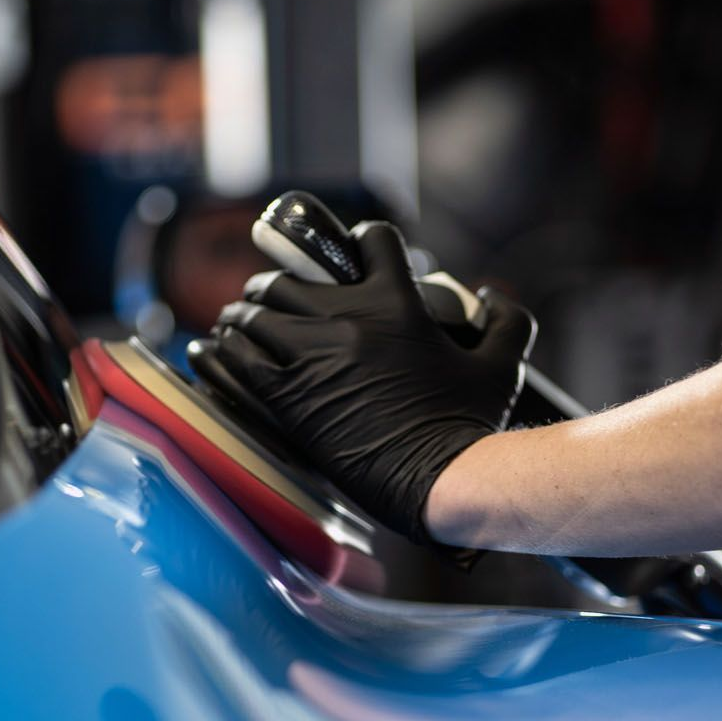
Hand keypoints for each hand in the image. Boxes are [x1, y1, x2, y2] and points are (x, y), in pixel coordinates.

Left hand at [209, 221, 535, 541]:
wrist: (440, 480)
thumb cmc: (472, 424)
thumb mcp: (503, 364)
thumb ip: (507, 320)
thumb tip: (490, 295)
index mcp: (397, 302)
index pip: (370, 241)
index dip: (360, 244)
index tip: (350, 257)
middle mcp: (348, 320)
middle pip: (290, 275)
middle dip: (279, 280)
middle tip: (275, 295)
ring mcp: (313, 357)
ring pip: (255, 310)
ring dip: (246, 312)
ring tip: (240, 321)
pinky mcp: (288, 397)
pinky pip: (236, 356)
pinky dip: (221, 349)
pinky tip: (213, 349)